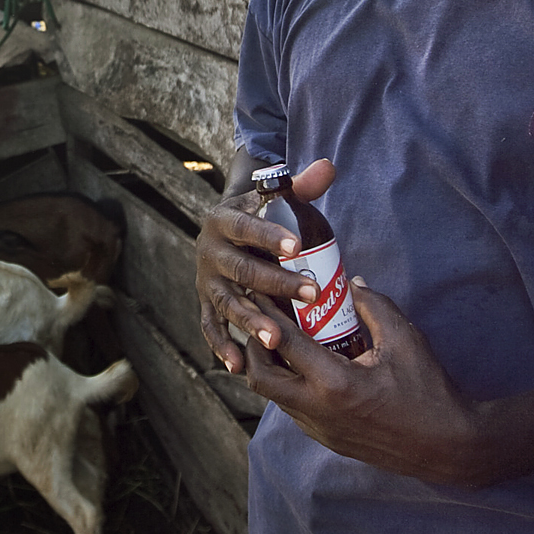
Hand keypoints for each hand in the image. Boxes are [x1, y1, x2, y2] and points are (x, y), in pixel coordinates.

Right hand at [196, 158, 336, 373]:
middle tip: (311, 293)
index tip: (297, 245)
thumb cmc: (260, 214)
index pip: (245, 226)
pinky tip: (239, 366)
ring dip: (249, 321)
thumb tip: (328, 167)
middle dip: (275, 284)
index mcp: (223, 219)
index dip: (268, 235)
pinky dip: (222, 347)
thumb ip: (301, 184)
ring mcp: (207, 281)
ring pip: (226, 303)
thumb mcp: (274, 198)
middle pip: (241, 270)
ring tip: (276, 337)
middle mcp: (209, 251)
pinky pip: (211, 328)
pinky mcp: (206, 304)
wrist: (227, 230)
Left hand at [242, 278, 495, 487]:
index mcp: (335, 383)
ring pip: (274, 396)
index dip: (266, 312)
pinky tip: (305, 366)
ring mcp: (320, 429)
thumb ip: (374, 306)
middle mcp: (319, 410)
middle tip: (263, 320)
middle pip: (260, 376)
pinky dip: (289, 385)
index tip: (259, 291)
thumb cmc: (429, 390)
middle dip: (254, 345)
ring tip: (280, 339)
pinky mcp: (327, 439)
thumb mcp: (405, 339)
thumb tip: (351, 284)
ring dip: (270, 366)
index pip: (283, 342)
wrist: (448, 446)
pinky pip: (293, 409)